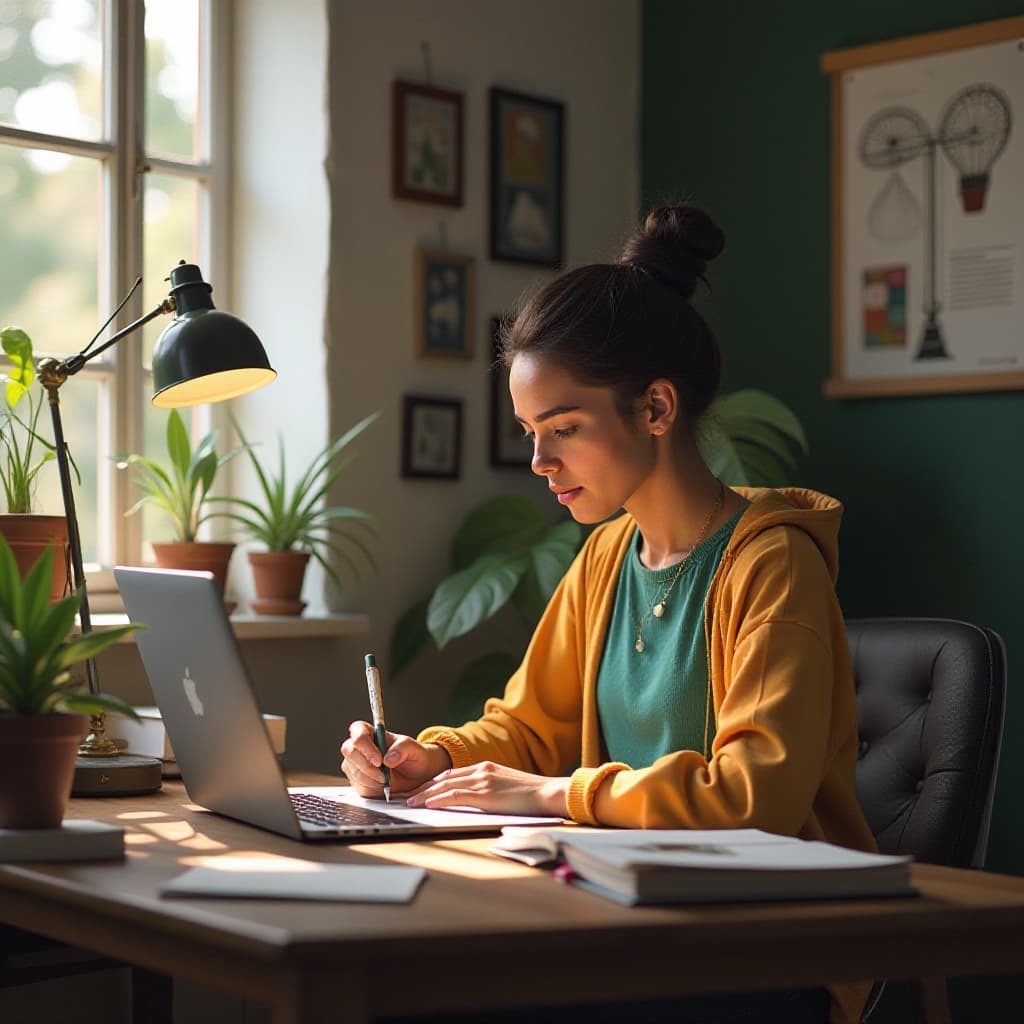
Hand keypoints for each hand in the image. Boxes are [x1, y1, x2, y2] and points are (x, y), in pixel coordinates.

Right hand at [340, 721, 450, 797]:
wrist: (416, 776)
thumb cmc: (414, 757)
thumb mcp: (414, 748)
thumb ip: (403, 748)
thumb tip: (388, 758)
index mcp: (371, 732)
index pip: (358, 730)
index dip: (364, 744)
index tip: (378, 760)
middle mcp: (360, 747)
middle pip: (349, 751)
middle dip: (366, 766)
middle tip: (384, 776)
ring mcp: (356, 765)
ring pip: (354, 771)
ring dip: (372, 780)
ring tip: (388, 780)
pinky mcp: (357, 781)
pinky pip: (359, 787)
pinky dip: (373, 789)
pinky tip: (384, 786)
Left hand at [405, 761, 568, 817]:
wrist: (547, 793)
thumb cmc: (531, 795)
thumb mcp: (506, 787)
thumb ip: (489, 789)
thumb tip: (476, 800)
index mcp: (485, 767)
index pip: (451, 773)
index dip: (433, 782)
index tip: (420, 790)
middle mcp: (481, 770)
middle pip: (443, 778)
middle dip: (424, 788)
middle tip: (408, 796)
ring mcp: (482, 781)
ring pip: (445, 786)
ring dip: (425, 795)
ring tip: (411, 803)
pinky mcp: (484, 794)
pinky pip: (455, 796)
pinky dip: (438, 799)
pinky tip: (428, 804)